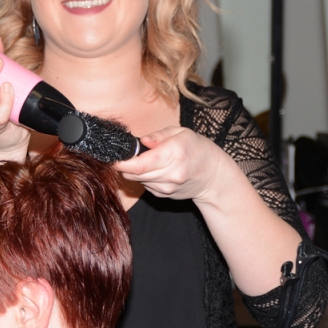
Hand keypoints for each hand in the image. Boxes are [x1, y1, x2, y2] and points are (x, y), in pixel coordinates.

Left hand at [113, 127, 228, 204]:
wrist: (213, 175)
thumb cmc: (197, 148)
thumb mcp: (181, 132)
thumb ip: (158, 136)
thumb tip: (141, 142)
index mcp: (175, 153)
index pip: (140, 165)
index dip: (122, 163)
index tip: (113, 158)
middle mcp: (171, 173)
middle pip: (135, 174)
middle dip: (125, 166)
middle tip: (124, 156)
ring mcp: (168, 187)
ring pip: (138, 181)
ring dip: (134, 171)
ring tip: (146, 160)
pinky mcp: (165, 195)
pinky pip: (146, 186)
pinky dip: (145, 178)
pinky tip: (156, 170)